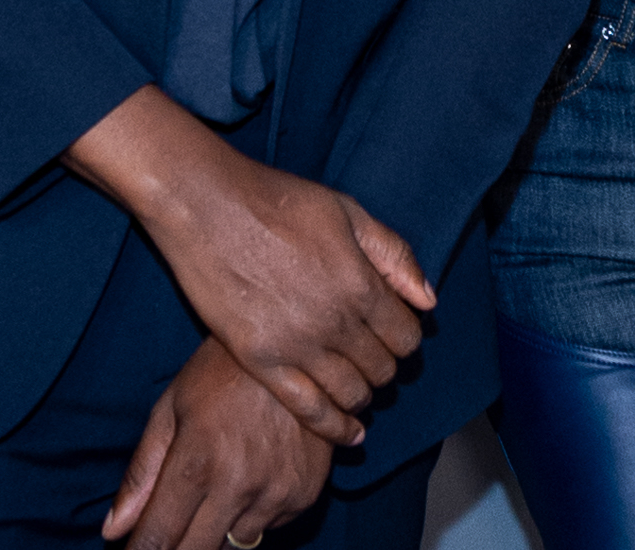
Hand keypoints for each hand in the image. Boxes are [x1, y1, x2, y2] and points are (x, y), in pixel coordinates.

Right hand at [65, 88, 434, 446]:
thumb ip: (394, 256)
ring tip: (356, 385)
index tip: (394, 332)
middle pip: (383, 369)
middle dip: (385, 365)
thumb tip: (427, 300)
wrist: (206, 206)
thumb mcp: (348, 211)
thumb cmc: (277, 200)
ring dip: (362, 394)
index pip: (407, 337)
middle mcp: (336, 323)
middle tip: (372, 357)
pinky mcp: (261, 361)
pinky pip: (309, 410)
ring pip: (352, 394)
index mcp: (361, 284)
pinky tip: (349, 433)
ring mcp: (298, 346)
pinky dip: (335, 428)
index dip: (406, 337)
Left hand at [103, 340, 331, 548]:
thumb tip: (112, 531)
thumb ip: (142, 474)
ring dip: (217, 531)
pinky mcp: (305, 494)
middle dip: (176, 549)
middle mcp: (238, 484)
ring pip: (234, 546)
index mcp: (197, 461)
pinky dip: (253, 514)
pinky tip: (252, 476)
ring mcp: (276, 492)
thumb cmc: (222, 371)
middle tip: (171, 527)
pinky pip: (269, 527)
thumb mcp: (171, 408)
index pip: (158, 538)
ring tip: (219, 486)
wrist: (295, 345)